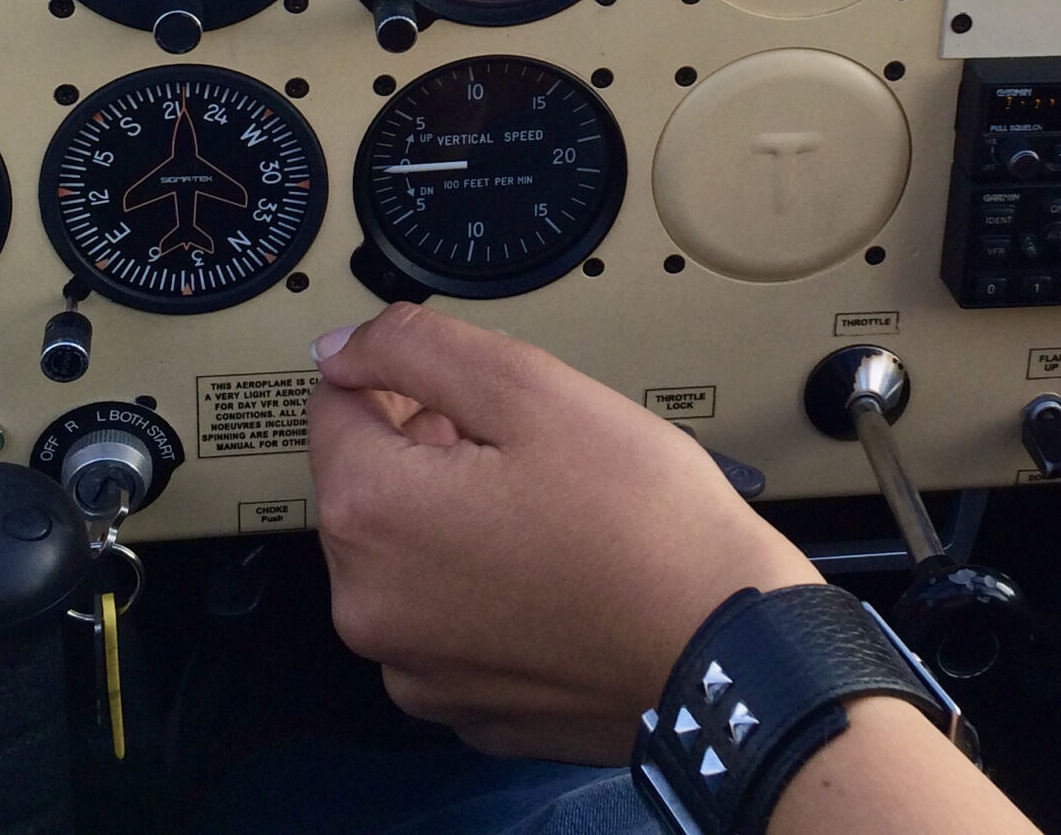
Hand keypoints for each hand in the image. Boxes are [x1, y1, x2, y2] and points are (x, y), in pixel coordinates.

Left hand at [307, 302, 819, 763]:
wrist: (727, 651)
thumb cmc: (644, 520)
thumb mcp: (532, 387)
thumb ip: (416, 349)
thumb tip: (339, 349)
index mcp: (372, 516)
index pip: (332, 407)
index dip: (400, 381)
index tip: (467, 393)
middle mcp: (368, 606)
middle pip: (364, 488)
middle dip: (426, 453)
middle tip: (523, 451)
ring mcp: (413, 671)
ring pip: (404, 560)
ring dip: (450, 524)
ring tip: (545, 515)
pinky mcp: (462, 711)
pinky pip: (443, 626)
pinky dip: (479, 594)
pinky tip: (550, 576)